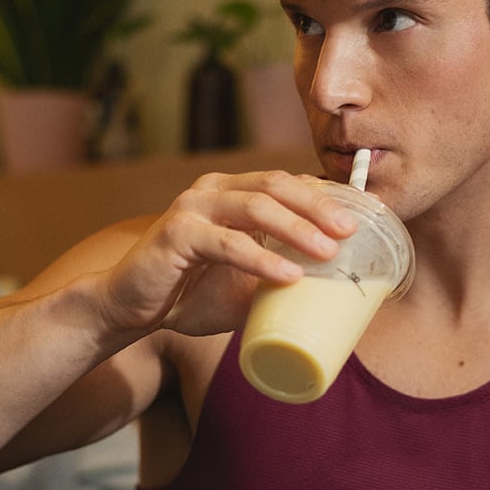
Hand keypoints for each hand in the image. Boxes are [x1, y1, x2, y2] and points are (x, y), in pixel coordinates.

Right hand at [100, 171, 357, 336]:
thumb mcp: (244, 283)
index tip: (361, 218)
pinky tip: (288, 275)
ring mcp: (193, 207)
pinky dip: (261, 259)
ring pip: (255, 206)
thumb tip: (332, 294)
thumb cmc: (189, 292)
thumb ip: (279, 277)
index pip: (288, 183)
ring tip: (328, 252)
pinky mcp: (176, 233)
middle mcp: (214, 190)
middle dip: (319, 206)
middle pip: (277, 185)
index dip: (325, 197)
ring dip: (296, 228)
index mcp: (233, 193)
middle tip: (350, 231)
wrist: (128, 306)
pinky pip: (227, 243)